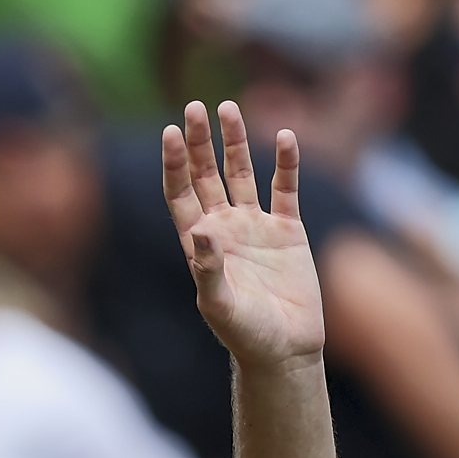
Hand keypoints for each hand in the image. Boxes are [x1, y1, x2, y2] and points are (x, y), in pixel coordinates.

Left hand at [162, 102, 323, 371]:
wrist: (285, 350)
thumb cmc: (245, 334)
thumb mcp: (219, 305)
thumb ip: (207, 268)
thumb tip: (201, 229)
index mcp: (199, 243)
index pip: (181, 194)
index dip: (174, 164)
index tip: (170, 132)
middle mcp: (224, 228)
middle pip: (207, 175)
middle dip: (200, 142)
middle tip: (196, 107)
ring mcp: (256, 227)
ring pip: (242, 174)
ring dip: (236, 143)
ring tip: (229, 108)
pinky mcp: (288, 231)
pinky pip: (285, 189)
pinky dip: (285, 164)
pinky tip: (284, 137)